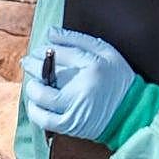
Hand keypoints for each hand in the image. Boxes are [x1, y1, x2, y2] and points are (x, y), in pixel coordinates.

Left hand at [22, 27, 134, 141]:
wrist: (129, 111)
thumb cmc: (117, 79)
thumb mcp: (106, 53)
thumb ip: (78, 40)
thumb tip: (51, 33)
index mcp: (93, 67)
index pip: (59, 54)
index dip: (44, 50)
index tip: (38, 50)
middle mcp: (81, 88)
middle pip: (46, 74)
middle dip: (32, 66)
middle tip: (28, 61)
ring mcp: (73, 109)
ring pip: (40, 96)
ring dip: (32, 87)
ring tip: (35, 82)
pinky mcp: (68, 125)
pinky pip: (41, 118)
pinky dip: (34, 108)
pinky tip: (36, 101)